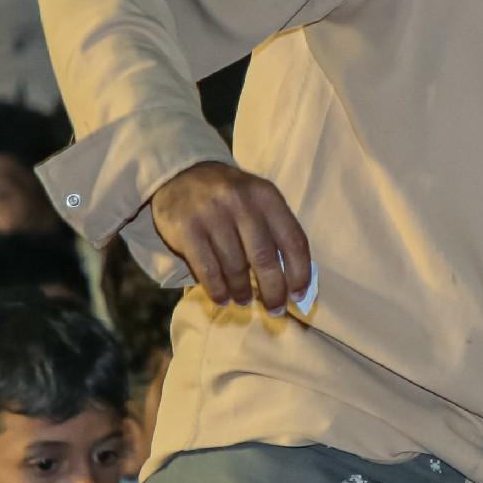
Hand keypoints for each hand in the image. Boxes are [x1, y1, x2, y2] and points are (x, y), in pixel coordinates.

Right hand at [149, 161, 310, 311]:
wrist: (182, 174)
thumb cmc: (230, 197)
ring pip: (235, 266)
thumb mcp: (258, 201)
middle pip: (265, 258)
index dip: (300, 273)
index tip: (298, 295)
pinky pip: (208, 270)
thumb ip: (276, 231)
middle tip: (274, 309)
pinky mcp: (187, 229)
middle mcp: (241, 202)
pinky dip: (218, 290)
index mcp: (267, 196)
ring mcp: (212, 215)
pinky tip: (223, 298)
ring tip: (244, 300)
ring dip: (242, 291)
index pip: (293, 240)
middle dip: (273, 290)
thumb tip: (293, 280)